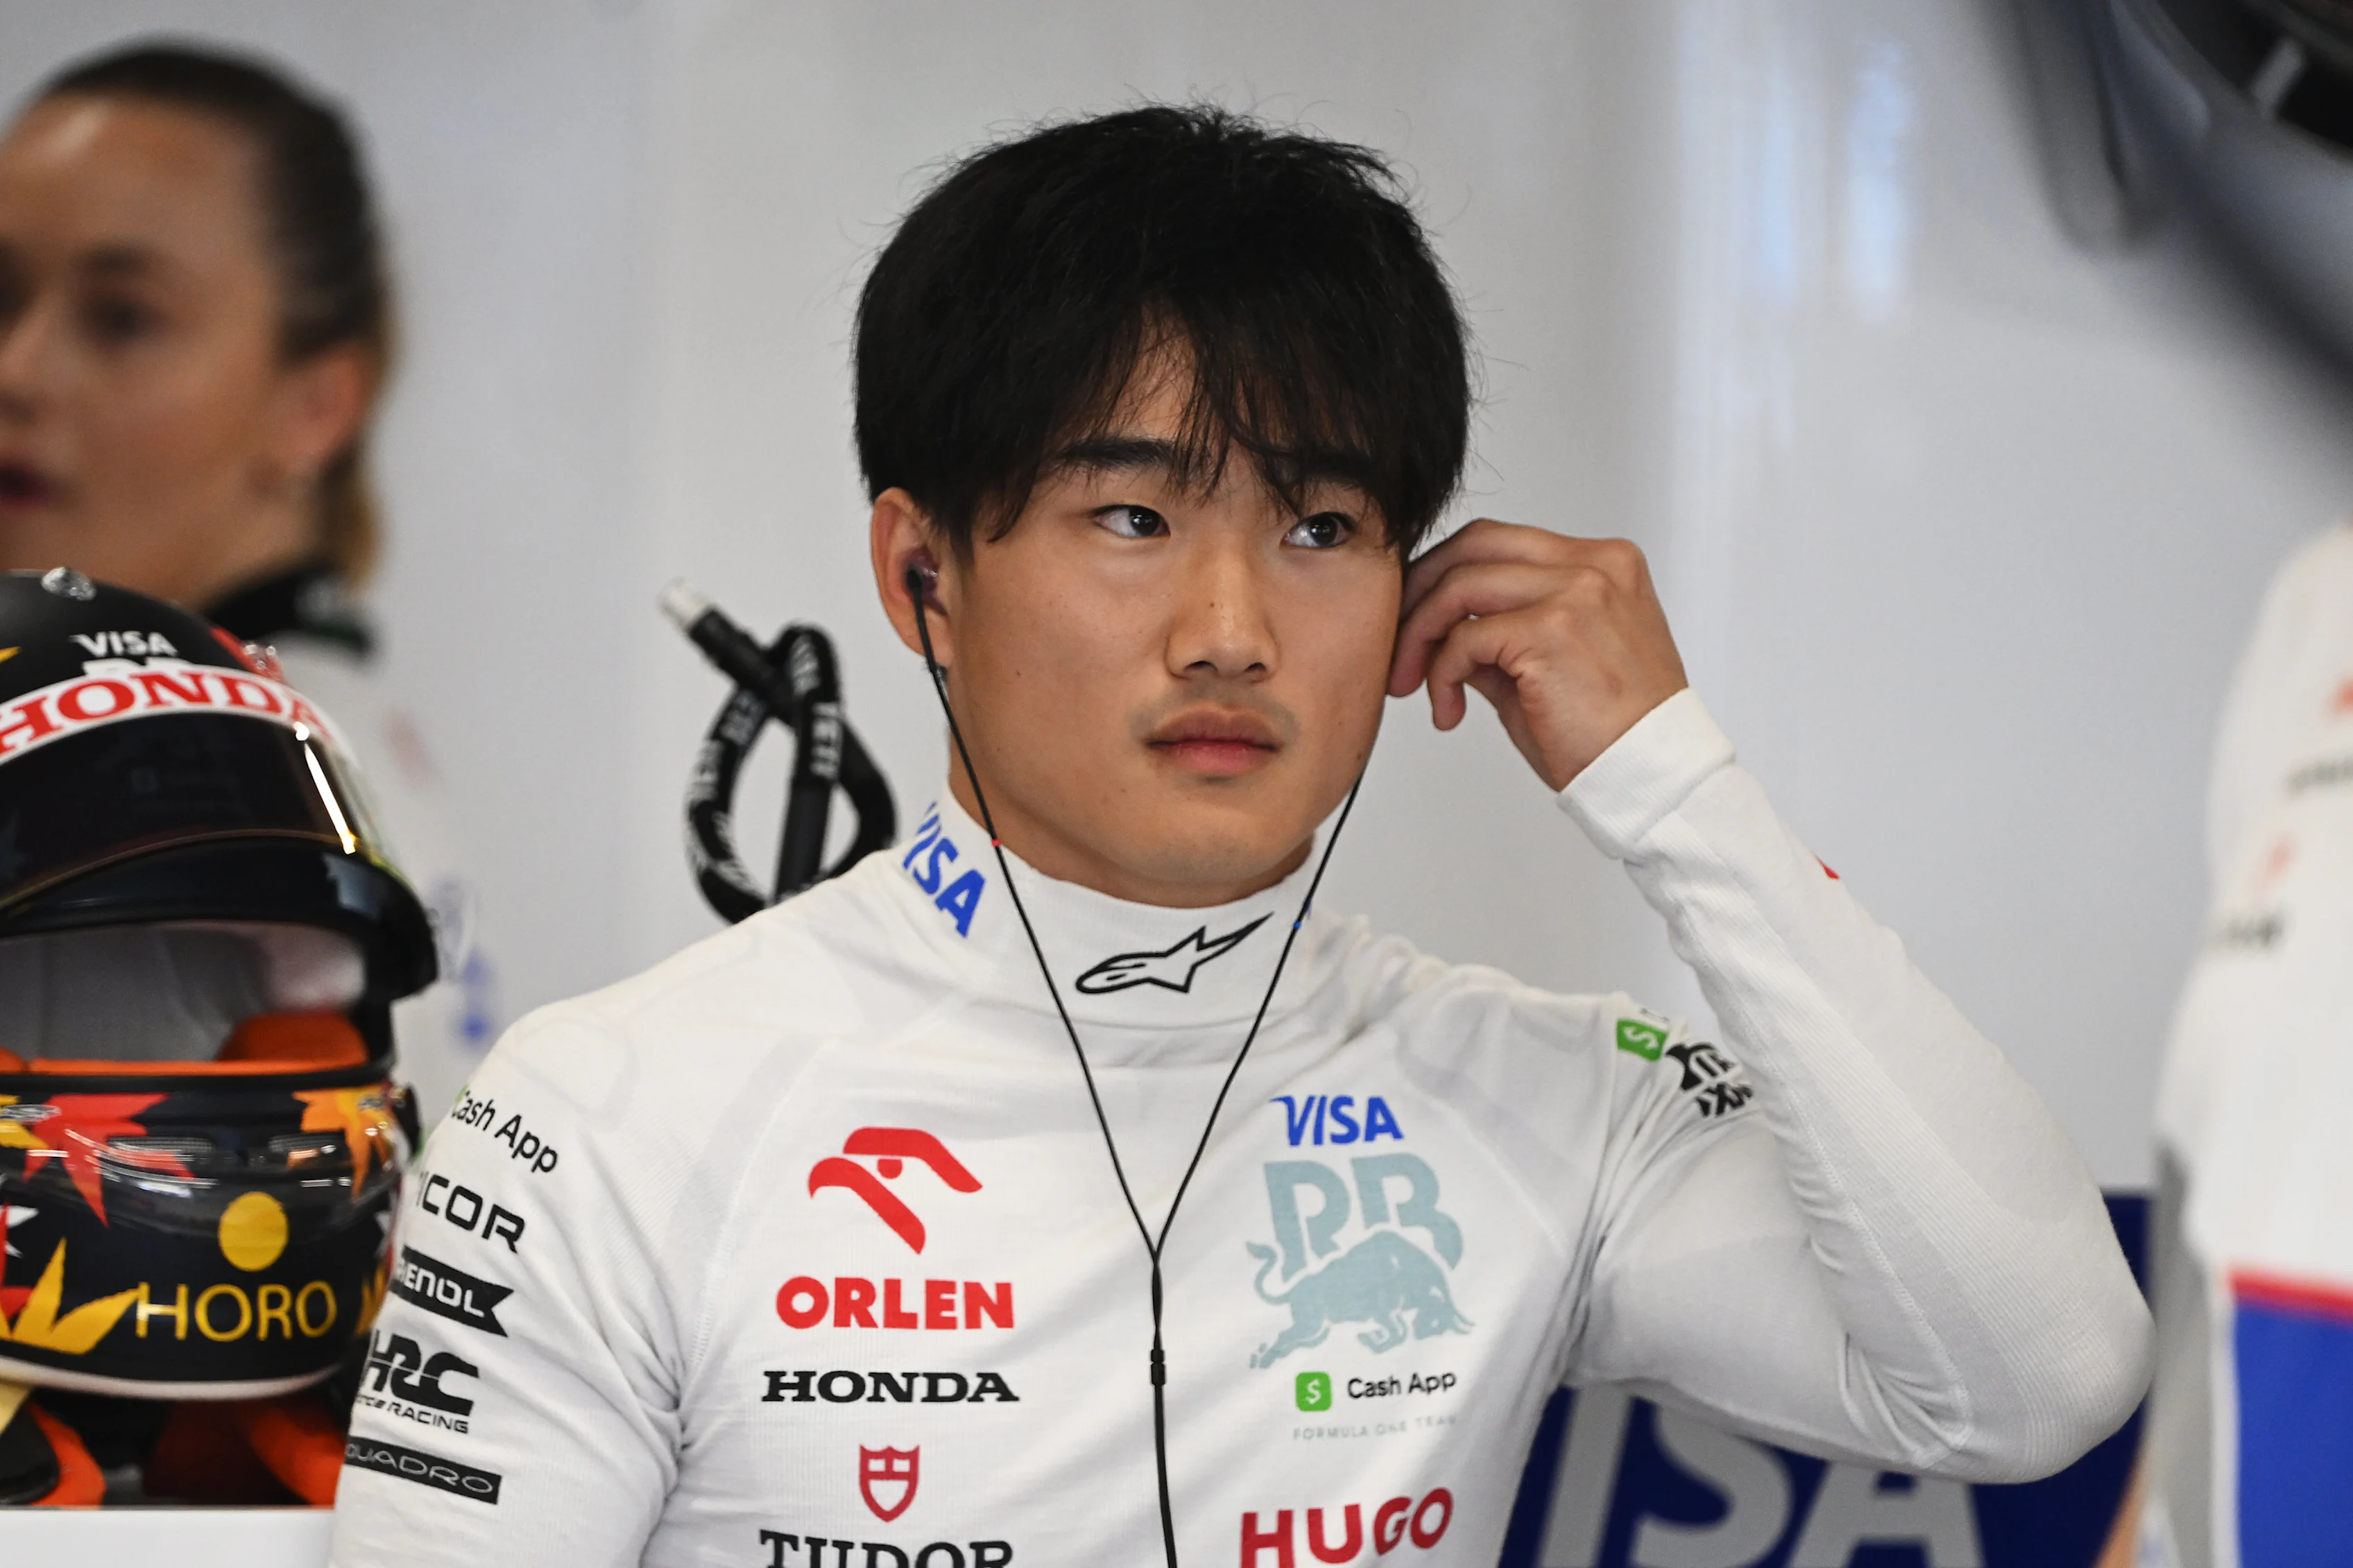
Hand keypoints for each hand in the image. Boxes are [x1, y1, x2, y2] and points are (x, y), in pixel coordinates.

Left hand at [1388, 520, 1687, 789]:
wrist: (1654, 776)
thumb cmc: (1614, 735)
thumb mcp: (1554, 666)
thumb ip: (1504, 636)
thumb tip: (1447, 631)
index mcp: (1604, 564)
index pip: (1502, 542)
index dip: (1446, 574)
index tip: (1418, 616)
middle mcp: (1594, 565)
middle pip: (1475, 545)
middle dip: (1420, 589)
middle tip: (1398, 641)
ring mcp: (1576, 592)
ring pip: (1461, 586)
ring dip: (1420, 635)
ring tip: (1412, 681)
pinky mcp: (1553, 629)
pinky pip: (1465, 638)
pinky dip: (1441, 673)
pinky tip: (1448, 708)